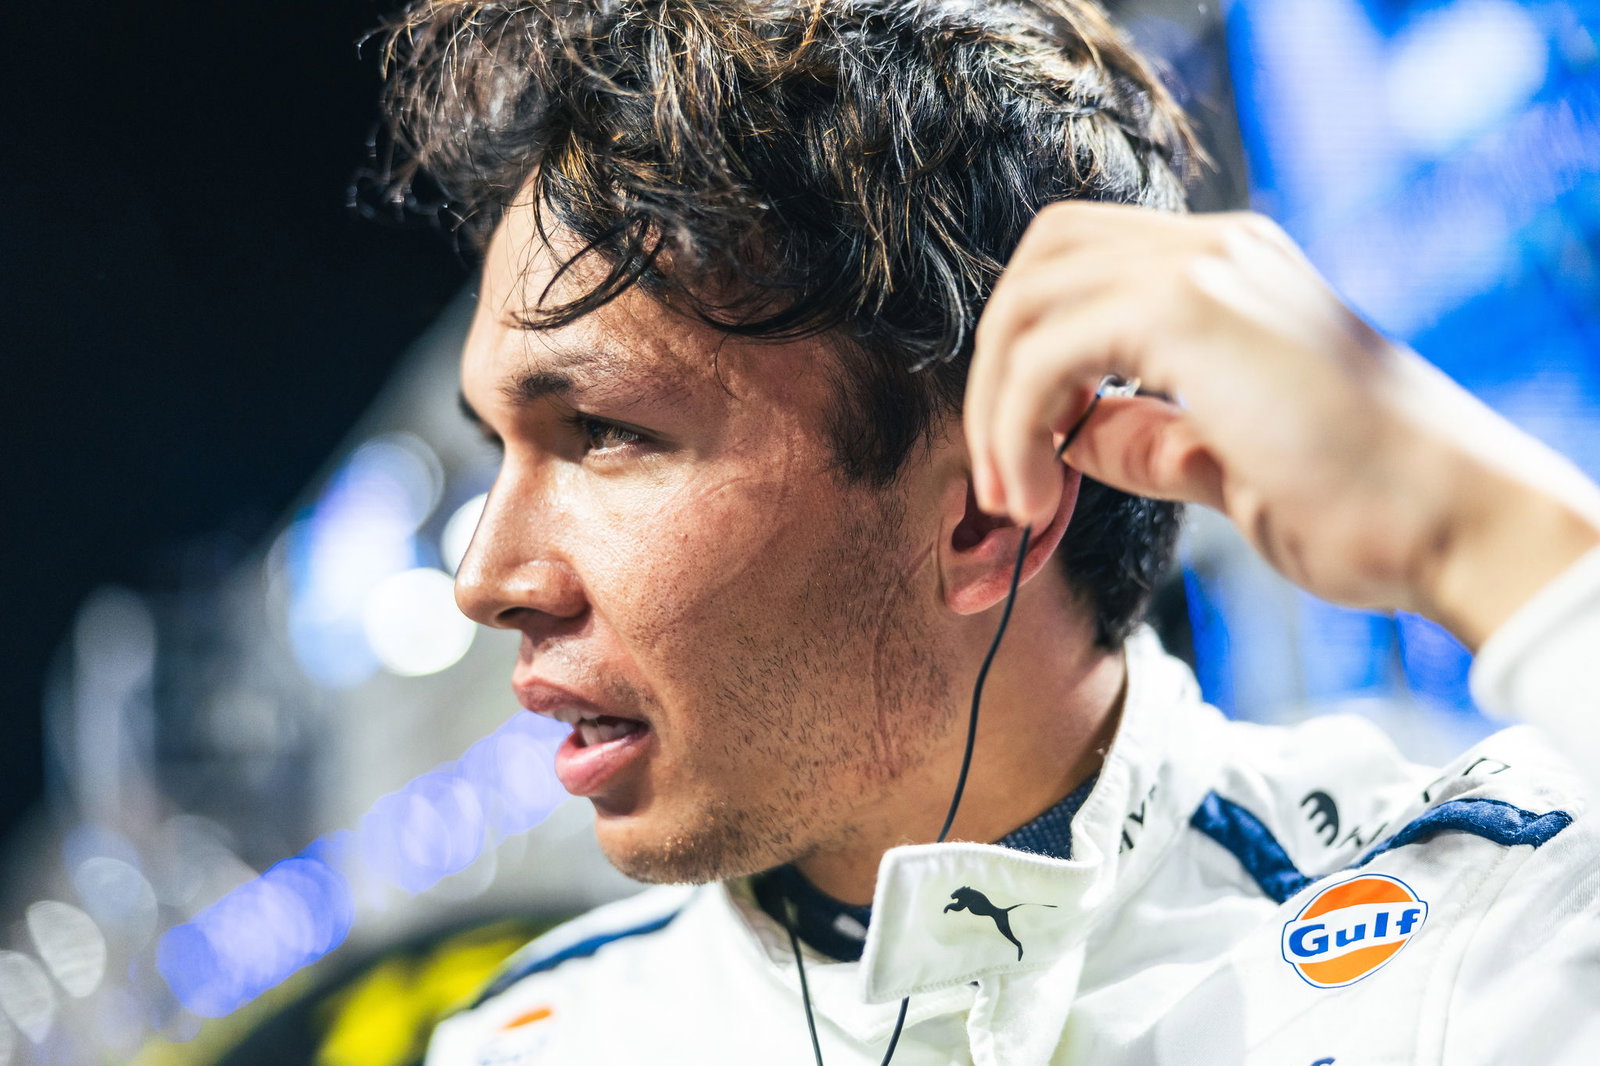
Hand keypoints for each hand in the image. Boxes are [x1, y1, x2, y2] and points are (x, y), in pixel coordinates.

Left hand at [965, 202, 1599, 647]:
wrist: (1457, 522)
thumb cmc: (1364, 503)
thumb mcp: (1225, 462)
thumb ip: (1145, 437)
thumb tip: (1071, 435)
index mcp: (1229, 270)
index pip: (1081, 266)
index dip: (1027, 356)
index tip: (1025, 463)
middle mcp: (1215, 248)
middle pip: (1040, 262)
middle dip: (992, 371)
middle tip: (1001, 480)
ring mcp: (1207, 266)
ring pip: (1027, 300)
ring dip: (993, 406)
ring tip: (1014, 500)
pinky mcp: (1195, 307)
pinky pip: (1044, 350)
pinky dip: (1012, 423)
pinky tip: (1036, 494)